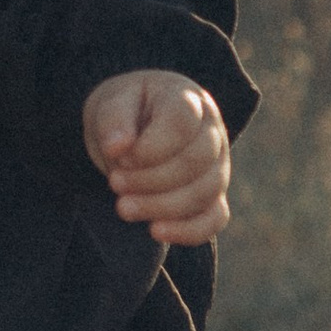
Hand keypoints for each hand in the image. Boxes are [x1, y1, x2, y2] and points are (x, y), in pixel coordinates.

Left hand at [82, 70, 231, 245]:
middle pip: (196, 162)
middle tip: (114, 183)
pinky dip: (189, 231)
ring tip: (123, 207)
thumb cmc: (126, 112)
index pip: (182, 123)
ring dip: (161, 207)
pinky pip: (214, 219)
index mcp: (188, 100)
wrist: (134, 128)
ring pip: (205, 193)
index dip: (150, 147)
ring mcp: (218, 165)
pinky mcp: (214, 196)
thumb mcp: (111, 102)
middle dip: (151, 180)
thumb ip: (113, 119)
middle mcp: (211, 131)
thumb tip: (118, 146)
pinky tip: (155, 231)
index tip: (120, 156)